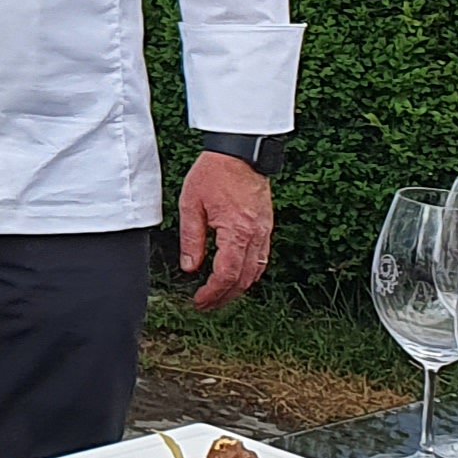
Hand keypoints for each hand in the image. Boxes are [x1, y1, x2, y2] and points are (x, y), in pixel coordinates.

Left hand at [176, 150, 274, 312]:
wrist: (240, 152)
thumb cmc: (214, 173)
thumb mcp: (191, 204)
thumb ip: (191, 238)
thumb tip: (190, 266)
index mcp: (237, 231)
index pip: (226, 274)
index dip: (213, 293)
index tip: (199, 301)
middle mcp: (256, 235)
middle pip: (244, 279)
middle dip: (224, 297)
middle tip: (206, 305)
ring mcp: (264, 231)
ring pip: (256, 272)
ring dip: (238, 288)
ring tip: (218, 295)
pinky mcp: (266, 226)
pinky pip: (261, 258)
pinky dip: (248, 273)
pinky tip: (235, 276)